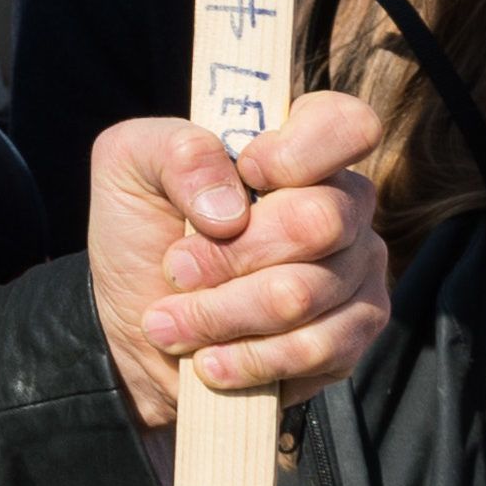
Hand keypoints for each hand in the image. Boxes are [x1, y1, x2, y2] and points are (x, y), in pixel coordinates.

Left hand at [82, 93, 387, 424]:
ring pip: (302, 294)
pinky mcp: (353, 336)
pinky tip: (209, 360)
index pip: (346, 124)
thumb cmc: (142, 230)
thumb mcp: (129, 164)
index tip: (244, 174)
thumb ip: (176, 153)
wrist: (139, 328)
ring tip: (171, 324)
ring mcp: (356, 271)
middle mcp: (342, 205)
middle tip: (175, 269)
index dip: (298, 152)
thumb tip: (230, 207)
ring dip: (220, 314)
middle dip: (227, 256)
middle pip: (318, 221)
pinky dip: (247, 358)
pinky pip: (315, 350)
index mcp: (298, 146)